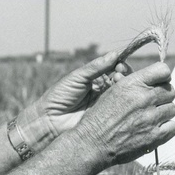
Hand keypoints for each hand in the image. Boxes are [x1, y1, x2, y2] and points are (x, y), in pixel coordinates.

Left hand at [19, 50, 133, 147]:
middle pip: (121, 78)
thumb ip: (96, 66)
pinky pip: (120, 105)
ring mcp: (106, 102)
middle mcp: (102, 89)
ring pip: (122, 91)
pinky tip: (121, 92)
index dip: (119, 63)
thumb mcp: (78, 77)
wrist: (50, 121)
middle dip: (123, 72)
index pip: (112, 67)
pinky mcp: (108, 115)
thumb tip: (115, 53)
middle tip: (119, 71)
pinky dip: (124, 98)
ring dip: (124, 83)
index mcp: (95, 78)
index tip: (120, 61)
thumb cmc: (60, 96)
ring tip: (118, 79)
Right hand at [72, 61, 174, 166]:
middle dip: (162, 96)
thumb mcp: (113, 91)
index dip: (162, 77)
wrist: (92, 143)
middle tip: (151, 104)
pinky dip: (166, 128)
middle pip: (170, 91)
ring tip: (149, 118)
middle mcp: (143, 98)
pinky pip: (173, 127)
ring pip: (172, 109)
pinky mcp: (154, 136)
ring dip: (163, 113)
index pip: (163, 70)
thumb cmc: (100, 116)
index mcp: (132, 84)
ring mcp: (150, 118)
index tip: (157, 84)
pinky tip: (154, 129)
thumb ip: (134, 82)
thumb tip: (152, 78)